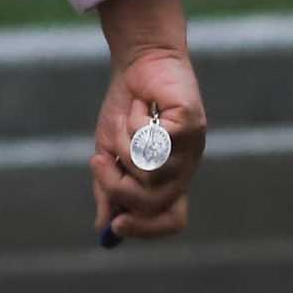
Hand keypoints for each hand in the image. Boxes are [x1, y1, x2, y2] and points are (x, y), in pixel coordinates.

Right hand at [93, 46, 205, 243]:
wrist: (137, 64)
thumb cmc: (127, 108)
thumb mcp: (109, 152)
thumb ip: (108, 188)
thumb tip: (104, 228)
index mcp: (169, 180)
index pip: (172, 221)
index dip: (146, 229)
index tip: (117, 225)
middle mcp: (185, 168)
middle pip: (155, 203)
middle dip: (118, 185)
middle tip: (99, 160)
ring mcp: (193, 147)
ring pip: (152, 171)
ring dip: (126, 145)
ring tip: (127, 120)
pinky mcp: (193, 124)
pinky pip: (157, 140)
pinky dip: (138, 122)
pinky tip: (143, 106)